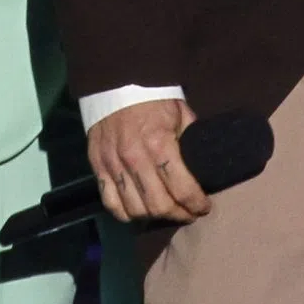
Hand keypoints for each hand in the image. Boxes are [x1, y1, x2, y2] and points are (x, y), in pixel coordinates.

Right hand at [86, 98, 209, 224]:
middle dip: (179, 215)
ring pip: (135, 210)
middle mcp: (135, 159)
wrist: (117, 86)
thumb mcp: (182, 115)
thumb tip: (204, 167)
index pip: (182, 188)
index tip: (204, 208)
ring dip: (155, 218)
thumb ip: (190, 142)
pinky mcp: (98, 168)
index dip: (196, 204)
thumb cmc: (155, 101)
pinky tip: (140, 212)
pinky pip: (111, 204)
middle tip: (190, 214)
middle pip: (159, 205)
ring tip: (168, 213)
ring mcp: (113, 166)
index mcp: (160, 144)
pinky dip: (127, 214)